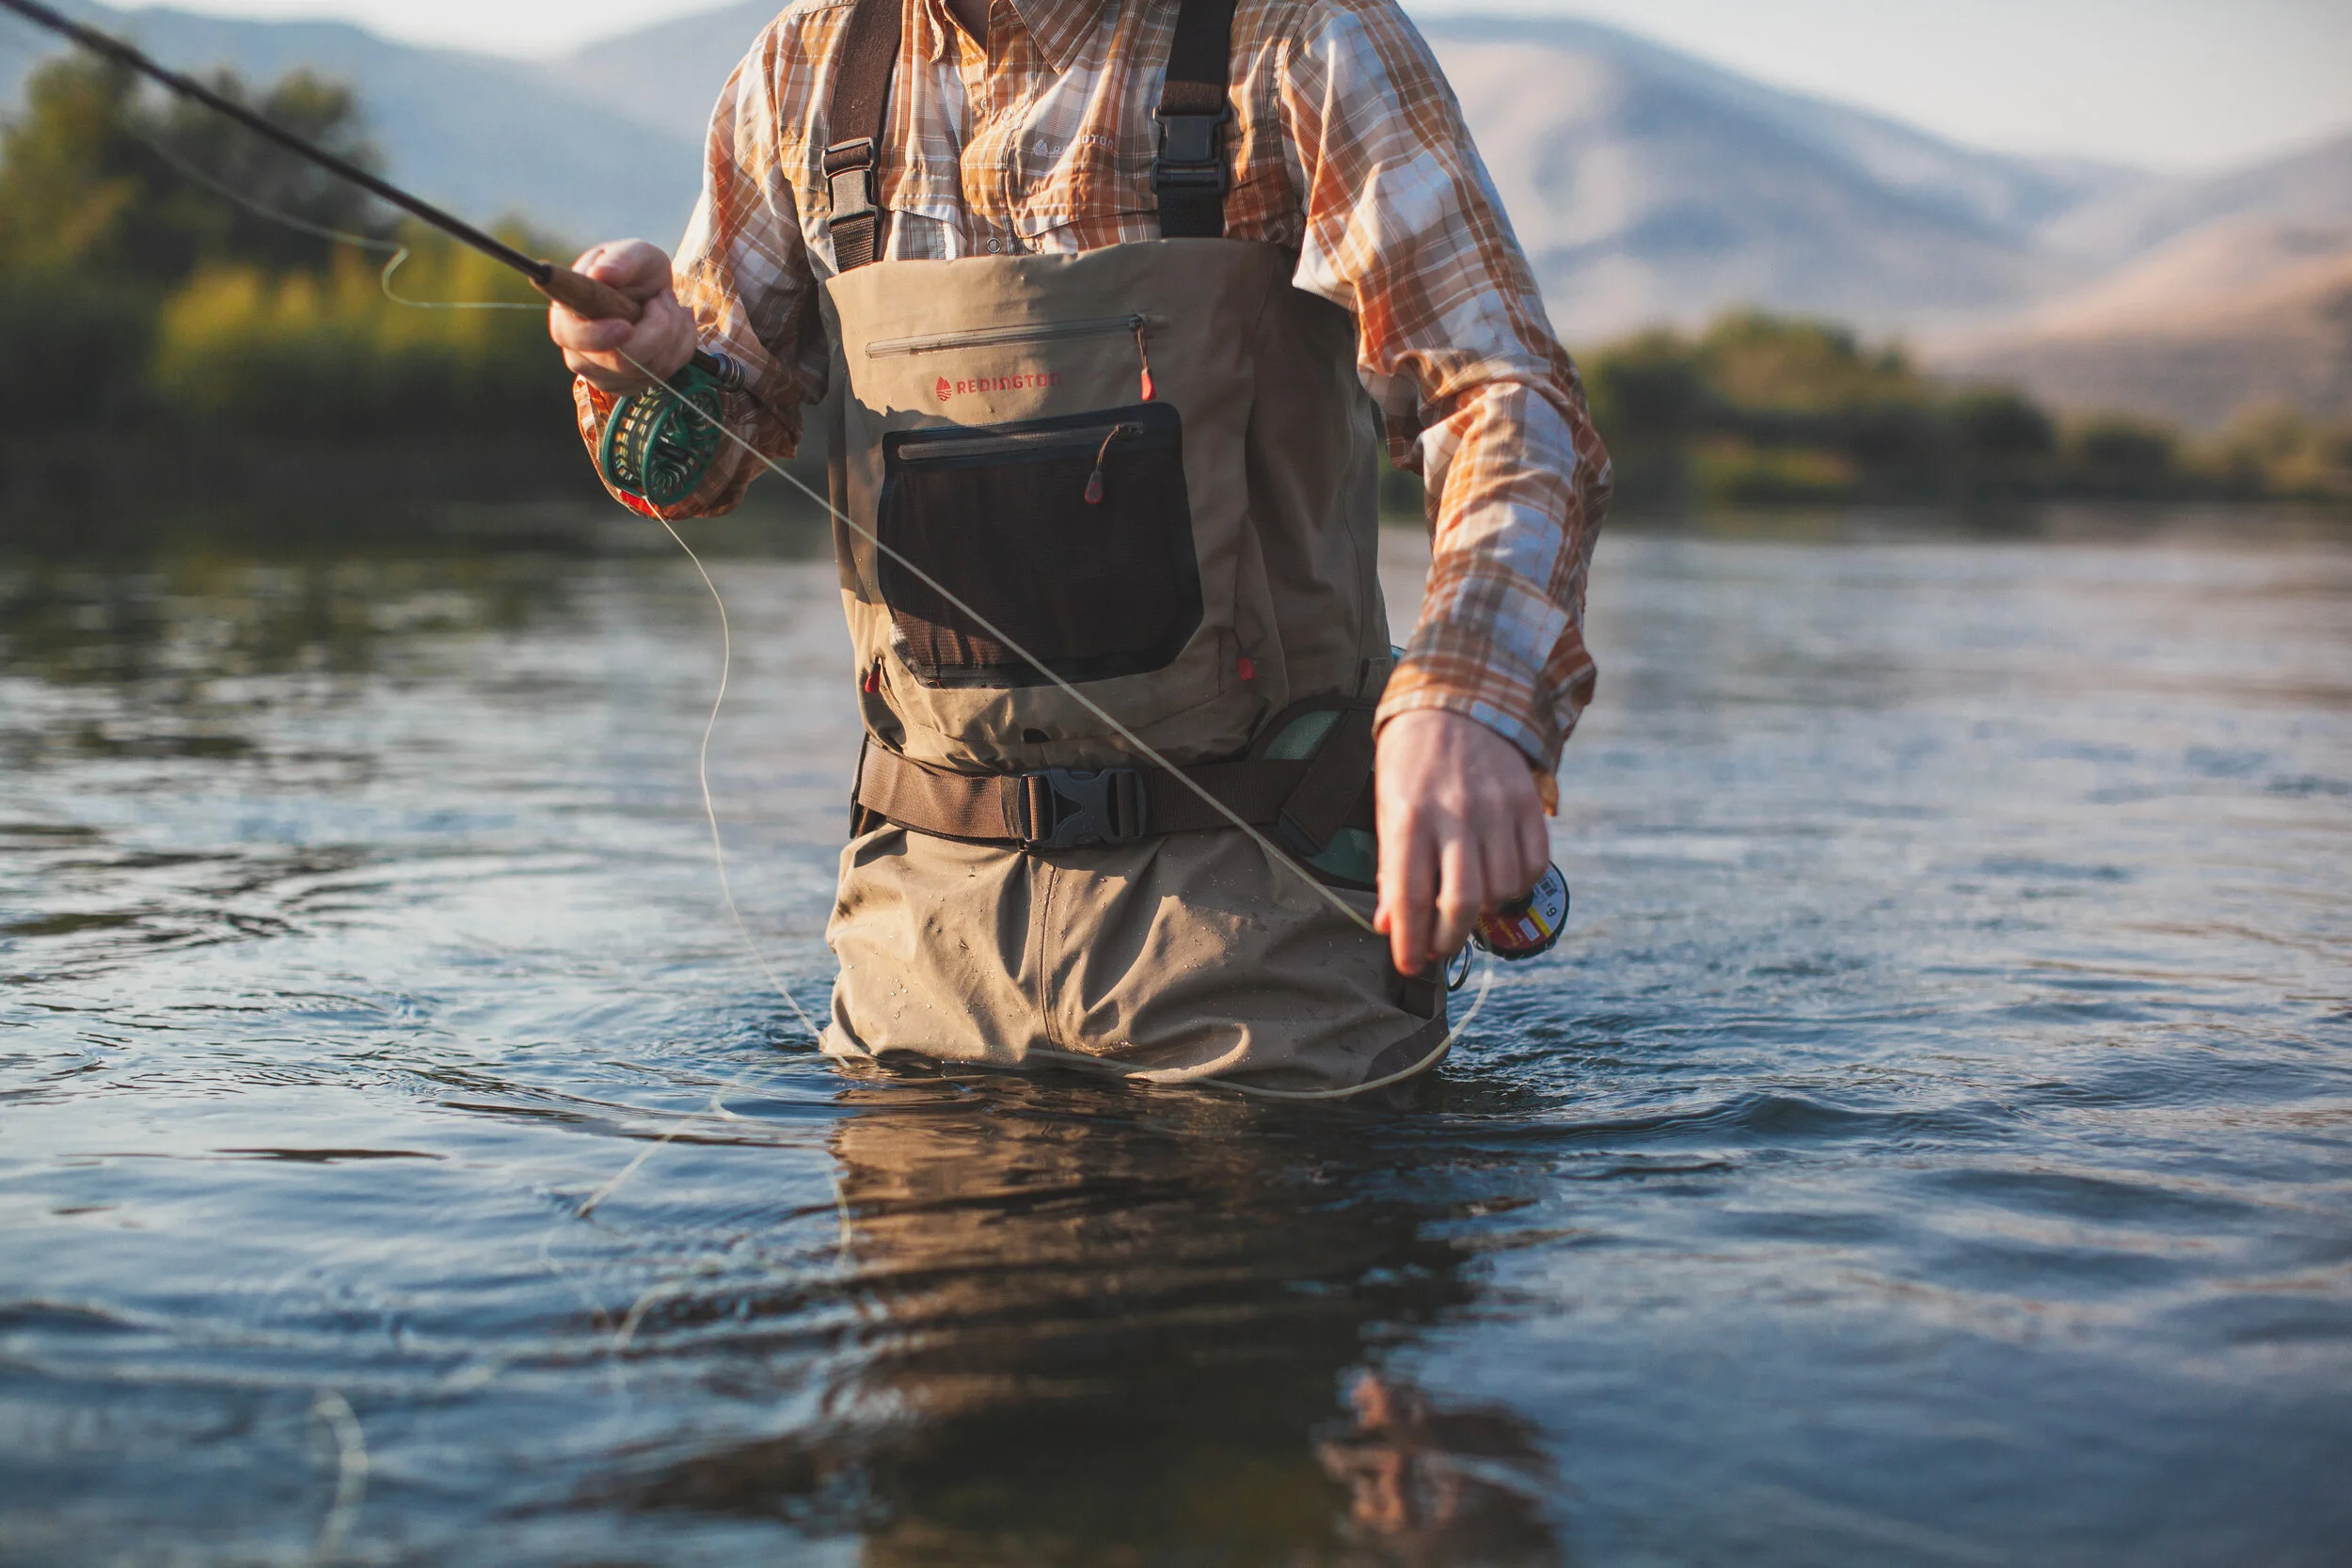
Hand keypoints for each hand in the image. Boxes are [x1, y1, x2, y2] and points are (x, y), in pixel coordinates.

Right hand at [547, 239, 696, 395]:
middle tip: (664, 297)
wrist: (652, 293)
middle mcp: (579, 353)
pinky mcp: (629, 386)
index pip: (574, 337)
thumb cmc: (635, 271)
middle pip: (623, 360)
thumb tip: (601, 274)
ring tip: (669, 305)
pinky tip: (675, 326)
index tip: (626, 326)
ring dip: (675, 332)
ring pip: (651, 369)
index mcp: (567, 317)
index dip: (600, 337)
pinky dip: (681, 346)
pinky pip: (666, 375)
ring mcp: (603, 375)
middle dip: (659, 326)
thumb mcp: (634, 253)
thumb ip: (621, 260)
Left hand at [1373, 710, 1549, 975]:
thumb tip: (1391, 926)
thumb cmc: (1411, 764)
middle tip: (1439, 947)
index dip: (1410, 942)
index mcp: (1409, 819)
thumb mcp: (1387, 809)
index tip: (1408, 965)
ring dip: (1485, 913)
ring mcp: (1496, 808)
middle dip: (1449, 940)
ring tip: (1468, 905)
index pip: (1410, 897)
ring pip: (1502, 889)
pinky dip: (1518, 885)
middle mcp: (1454, 815)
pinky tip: (1499, 880)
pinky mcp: (1527, 802)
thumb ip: (1391, 869)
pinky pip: (1533, 864)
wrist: (1456, 702)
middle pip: (1463, 903)